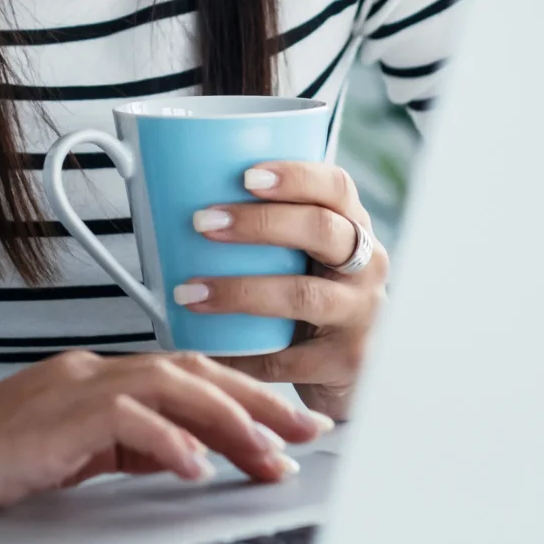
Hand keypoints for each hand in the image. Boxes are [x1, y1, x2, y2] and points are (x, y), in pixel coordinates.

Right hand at [0, 350, 331, 524]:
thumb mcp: (67, 455)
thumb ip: (123, 446)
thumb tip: (188, 458)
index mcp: (95, 379)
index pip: (187, 376)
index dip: (246, 396)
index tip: (293, 425)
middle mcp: (90, 373)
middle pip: (192, 372)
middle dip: (258, 402)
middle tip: (309, 432)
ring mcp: (70, 390)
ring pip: (170, 387)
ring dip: (229, 421)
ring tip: (271, 455)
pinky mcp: (51, 420)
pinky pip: (123, 422)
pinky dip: (166, 442)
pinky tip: (198, 468)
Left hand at [180, 160, 385, 420]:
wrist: (348, 367)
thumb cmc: (310, 293)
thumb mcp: (305, 255)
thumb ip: (268, 228)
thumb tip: (175, 198)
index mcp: (354, 227)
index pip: (336, 187)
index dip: (295, 176)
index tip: (245, 176)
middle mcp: (368, 266)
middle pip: (322, 230)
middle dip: (259, 224)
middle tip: (202, 223)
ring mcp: (361, 315)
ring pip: (303, 295)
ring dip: (241, 291)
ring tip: (190, 292)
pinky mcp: (346, 362)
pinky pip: (286, 358)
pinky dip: (241, 354)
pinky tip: (206, 348)